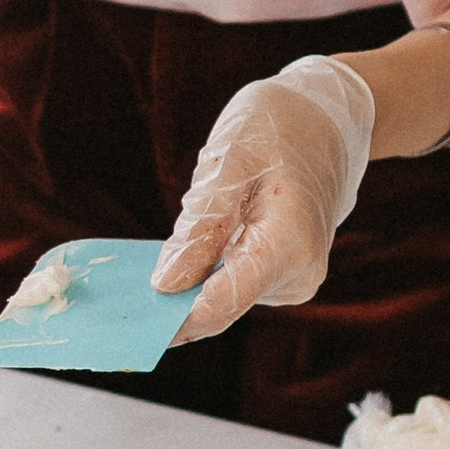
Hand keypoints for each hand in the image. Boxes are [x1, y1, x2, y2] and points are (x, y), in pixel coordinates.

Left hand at [151, 56, 374, 346]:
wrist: (330, 121)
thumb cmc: (278, 128)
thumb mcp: (230, 160)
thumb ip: (200, 224)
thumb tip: (166, 283)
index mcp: (288, 244)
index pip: (223, 302)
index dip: (173, 320)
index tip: (129, 326)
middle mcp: (299, 274)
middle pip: (221, 305)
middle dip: (172, 302)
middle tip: (119, 297)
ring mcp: (295, 279)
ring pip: (224, 296)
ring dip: (188, 282)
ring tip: (149, 264)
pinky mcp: (285, 276)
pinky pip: (235, 284)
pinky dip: (206, 272)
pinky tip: (186, 252)